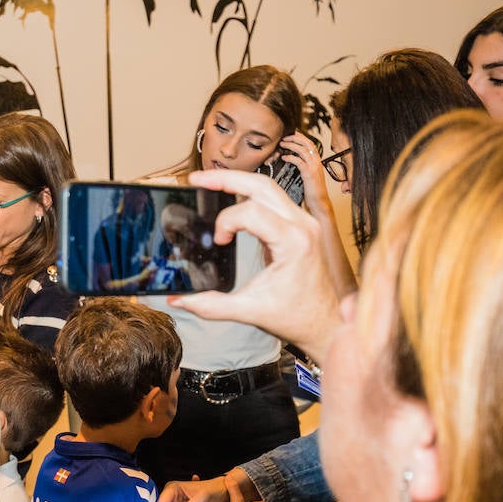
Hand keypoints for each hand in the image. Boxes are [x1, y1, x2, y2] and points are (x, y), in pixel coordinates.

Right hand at [170, 169, 342, 361]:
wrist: (325, 323)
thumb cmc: (296, 317)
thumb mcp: (249, 311)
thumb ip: (210, 306)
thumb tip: (177, 300)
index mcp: (294, 242)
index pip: (251, 212)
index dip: (226, 222)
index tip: (218, 241)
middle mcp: (303, 226)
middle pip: (261, 185)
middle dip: (226, 178)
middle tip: (197, 178)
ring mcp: (304, 223)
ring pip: (268, 187)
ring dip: (237, 181)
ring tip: (209, 181)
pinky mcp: (301, 226)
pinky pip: (274, 199)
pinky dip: (249, 194)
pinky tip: (230, 196)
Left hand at [278, 133, 332, 219]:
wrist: (319, 202)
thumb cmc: (311, 190)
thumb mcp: (307, 175)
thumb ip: (302, 166)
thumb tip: (291, 158)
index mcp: (317, 161)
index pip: (310, 144)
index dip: (301, 137)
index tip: (291, 133)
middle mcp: (317, 162)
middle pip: (307, 144)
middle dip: (295, 138)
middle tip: (284, 137)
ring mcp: (314, 167)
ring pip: (303, 150)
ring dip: (291, 145)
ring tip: (282, 144)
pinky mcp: (309, 174)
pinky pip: (299, 161)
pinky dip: (291, 157)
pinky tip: (284, 157)